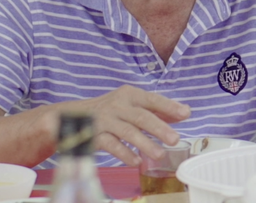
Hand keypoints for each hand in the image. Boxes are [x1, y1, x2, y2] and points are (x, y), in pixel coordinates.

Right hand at [49, 85, 190, 165]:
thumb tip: (184, 112)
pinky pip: (111, 145)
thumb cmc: (110, 111)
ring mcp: (104, 120)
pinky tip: (136, 161)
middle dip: (159, 128)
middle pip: (141, 117)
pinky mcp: (93, 135)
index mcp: (130, 94)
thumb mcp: (131, 105)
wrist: (69, 117)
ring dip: (144, 144)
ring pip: (127, 132)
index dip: (169, 106)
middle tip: (175, 139)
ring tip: (159, 155)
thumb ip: (157, 109)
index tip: (185, 114)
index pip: (152, 99)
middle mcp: (117, 105)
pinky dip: (124, 153)